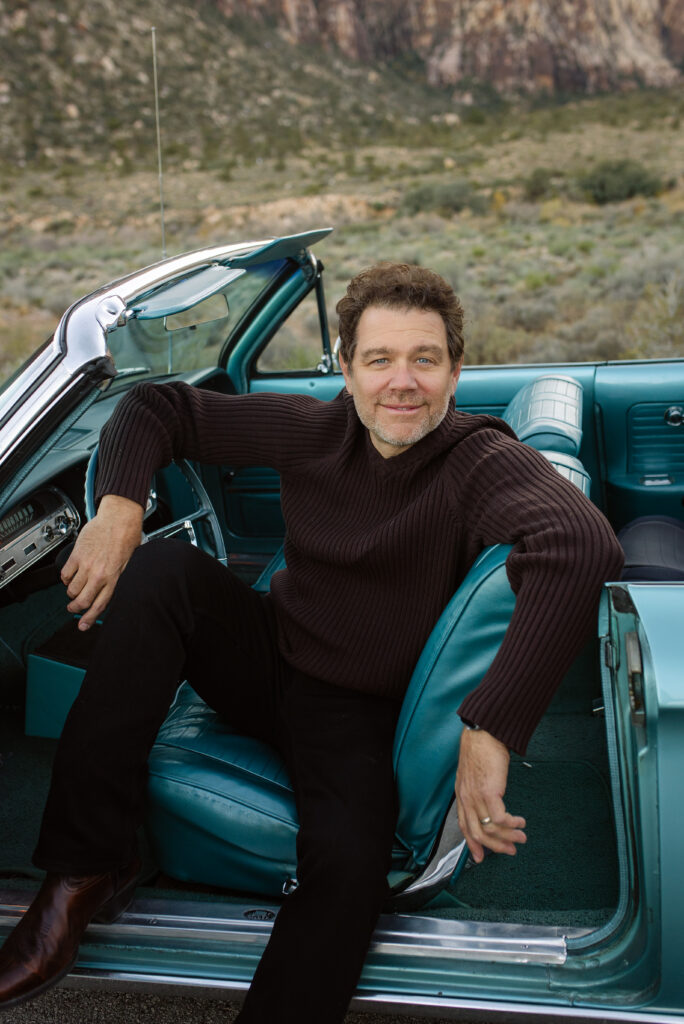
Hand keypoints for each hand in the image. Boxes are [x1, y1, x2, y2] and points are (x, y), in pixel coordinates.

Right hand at [61, 495, 143, 630]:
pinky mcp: (77, 555)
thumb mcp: (128, 564)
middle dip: (75, 607)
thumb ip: (117, 579)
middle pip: (81, 600)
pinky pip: (64, 574)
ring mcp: (86, 565)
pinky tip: (70, 574)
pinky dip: (65, 577)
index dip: (89, 618)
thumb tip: (110, 592)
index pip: (99, 605)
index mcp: (114, 578)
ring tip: (74, 587)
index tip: (83, 625)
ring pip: (71, 589)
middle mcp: (99, 574)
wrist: (119, 518)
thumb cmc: (126, 537)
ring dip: (71, 591)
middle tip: (72, 607)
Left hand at [455, 727, 526, 863]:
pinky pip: (500, 818)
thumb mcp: (473, 773)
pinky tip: (520, 822)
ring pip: (490, 829)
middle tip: (510, 851)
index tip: (480, 857)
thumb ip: (477, 789)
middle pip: (477, 833)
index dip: (472, 844)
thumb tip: (490, 801)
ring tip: (521, 838)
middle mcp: (466, 799)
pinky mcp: (490, 792)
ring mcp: (476, 796)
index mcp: (461, 795)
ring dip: (508, 837)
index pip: (464, 826)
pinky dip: (511, 824)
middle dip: (495, 846)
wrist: (483, 734)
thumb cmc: (481, 749)